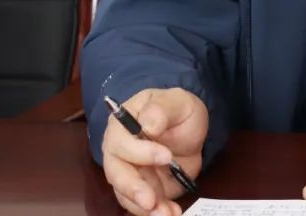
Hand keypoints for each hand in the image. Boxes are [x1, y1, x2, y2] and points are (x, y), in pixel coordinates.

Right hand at [101, 87, 207, 215]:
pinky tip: (172, 212)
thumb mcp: (176, 102)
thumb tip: (149, 124)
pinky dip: (156, 212)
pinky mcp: (142, 190)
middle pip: (117, 173)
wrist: (188, 129)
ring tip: (166, 213)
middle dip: (133, 188)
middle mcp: (119, 152)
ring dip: (145, 208)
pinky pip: (142, 206)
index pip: (121, 142)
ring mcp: (129, 173)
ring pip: (127, 195)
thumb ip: (162, 109)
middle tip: (152, 200)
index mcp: (122, 125)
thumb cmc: (177, 110)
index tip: (166, 156)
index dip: (140, 152)